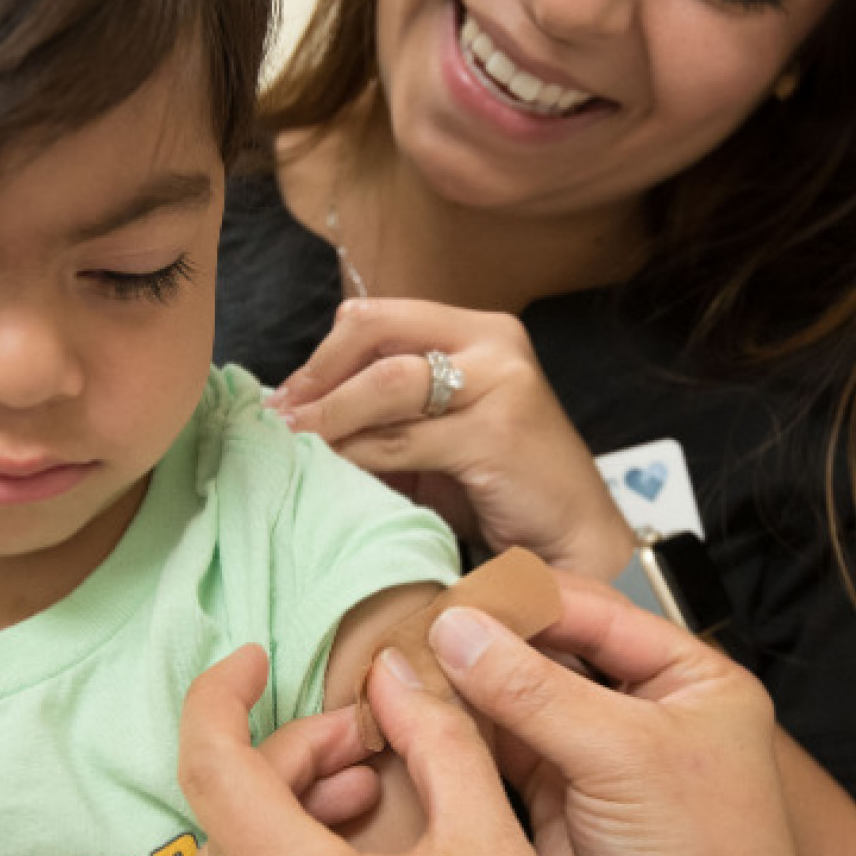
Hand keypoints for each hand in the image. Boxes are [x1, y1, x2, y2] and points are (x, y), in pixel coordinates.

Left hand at [179, 645, 681, 855]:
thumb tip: (394, 673)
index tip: (252, 658)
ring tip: (378, 794)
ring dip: (290, 812)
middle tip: (371, 743)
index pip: (212, 769)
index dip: (219, 697)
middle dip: (290, 756)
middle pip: (226, 816)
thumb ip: (436, 739)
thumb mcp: (492, 844)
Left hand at [268, 298, 636, 580]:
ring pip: (386, 384)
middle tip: (282, 419)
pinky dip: (358, 454)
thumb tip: (297, 410)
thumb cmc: (501, 487)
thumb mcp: (438, 434)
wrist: (573, 537)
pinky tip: (334, 471)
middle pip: (375, 334)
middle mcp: (494, 341)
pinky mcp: (498, 432)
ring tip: (295, 445)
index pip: (378, 317)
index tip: (287, 397)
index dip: (322, 355)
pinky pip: (403, 439)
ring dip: (329, 417)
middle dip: (317, 378)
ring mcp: (501, 382)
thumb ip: (386, 412)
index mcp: (478, 330)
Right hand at [426, 577, 826, 855]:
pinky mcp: (554, 803)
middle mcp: (639, 707)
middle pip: (545, 651)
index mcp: (687, 675)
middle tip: (409, 631)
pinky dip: (455, 736)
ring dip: (459, 688)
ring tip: (396, 670)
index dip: (519, 602)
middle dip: (481, 643)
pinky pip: (496, 752)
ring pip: (513, 701)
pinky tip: (410, 718)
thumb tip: (457, 630)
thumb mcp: (624, 758)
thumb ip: (536, 691)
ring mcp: (593, 756)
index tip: (449, 598)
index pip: (590, 610)